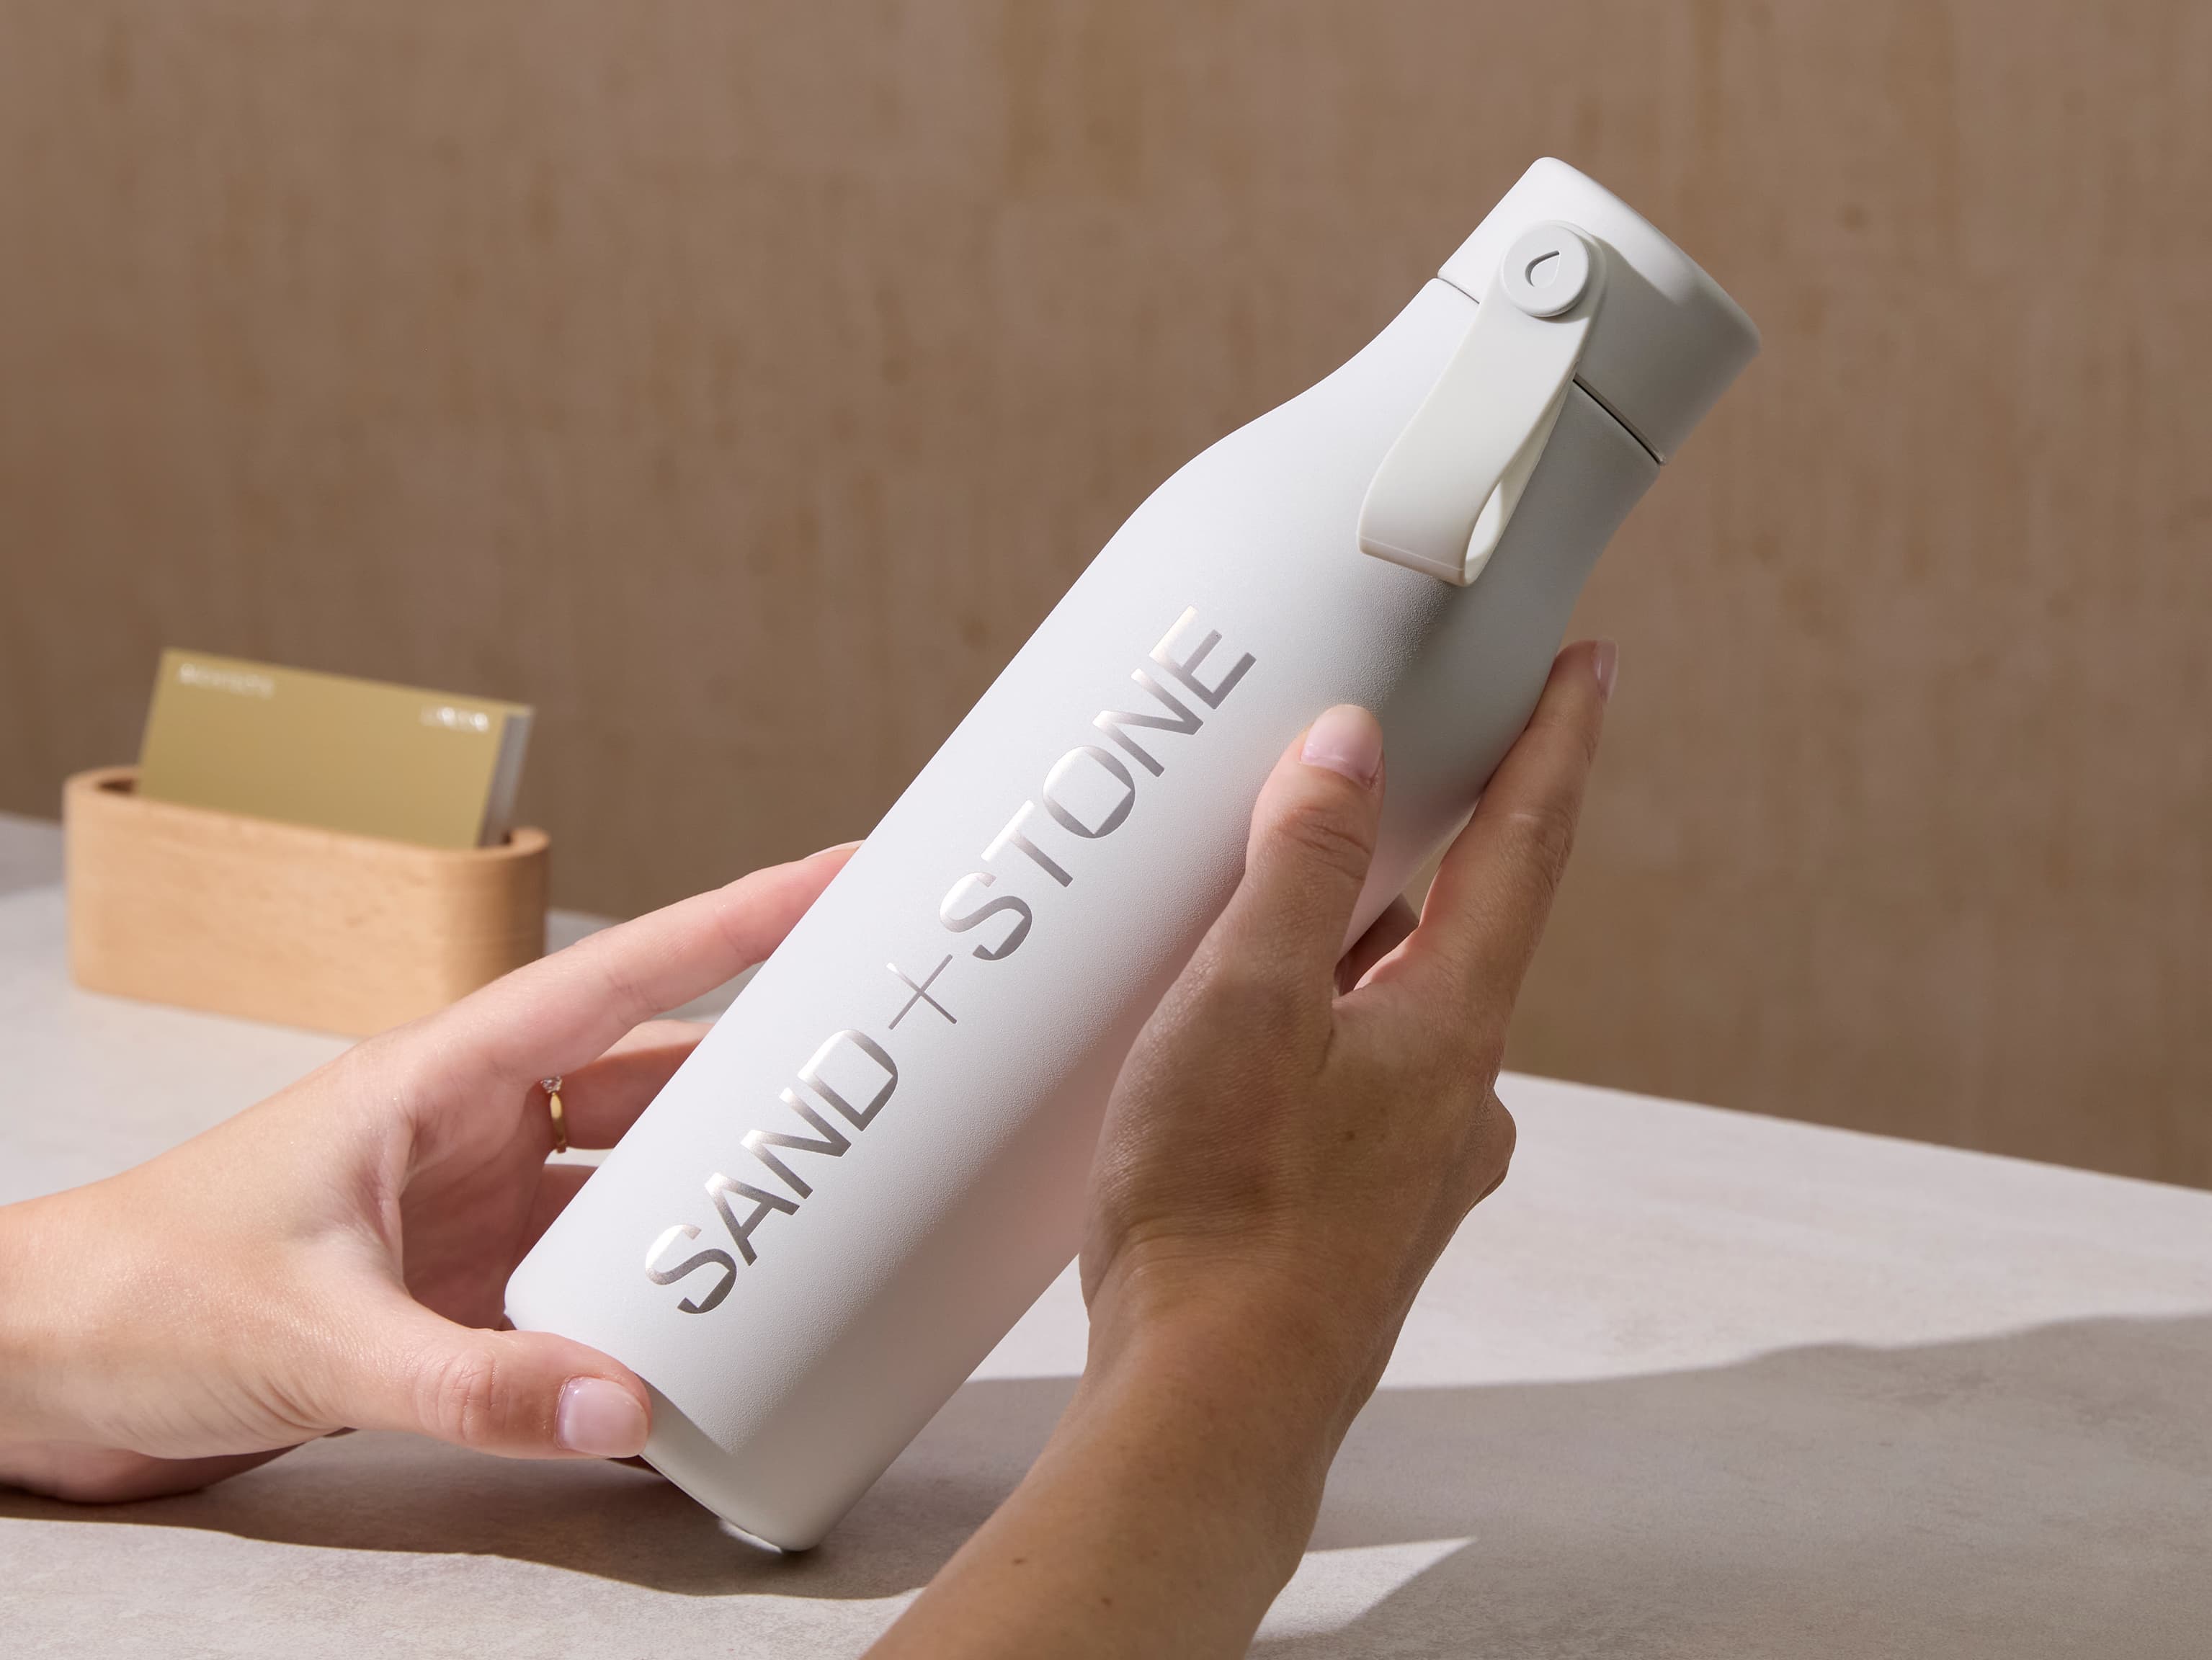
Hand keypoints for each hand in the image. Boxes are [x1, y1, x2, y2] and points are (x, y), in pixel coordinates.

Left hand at [0, 844, 852, 1502]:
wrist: (40, 1368)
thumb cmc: (139, 1297)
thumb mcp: (312, 1334)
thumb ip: (469, 1380)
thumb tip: (623, 1404)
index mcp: (439, 1077)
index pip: (618, 978)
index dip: (737, 918)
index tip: (839, 872)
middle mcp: (471, 1129)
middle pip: (650, 1075)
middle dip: (758, 1065)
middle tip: (873, 1056)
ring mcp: (470, 1208)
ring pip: (626, 1178)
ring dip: (706, 1192)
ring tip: (818, 1197)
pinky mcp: (458, 1288)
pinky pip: (585, 1279)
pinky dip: (645, 1296)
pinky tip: (702, 1325)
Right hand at [875, 641, 1612, 1658]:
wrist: (1208, 1409)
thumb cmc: (1226, 1210)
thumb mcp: (1246, 1002)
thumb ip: (1300, 867)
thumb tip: (1352, 747)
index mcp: (1453, 1026)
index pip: (1526, 847)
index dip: (1556, 743)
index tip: (1589, 666)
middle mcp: (1455, 1093)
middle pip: (1462, 928)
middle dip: (1434, 844)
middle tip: (1394, 768)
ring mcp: (1410, 1162)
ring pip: (1396, 1012)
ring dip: (1355, 947)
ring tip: (1275, 904)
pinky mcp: (1351, 1213)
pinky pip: (1348, 1079)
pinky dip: (1311, 1030)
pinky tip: (1239, 1044)